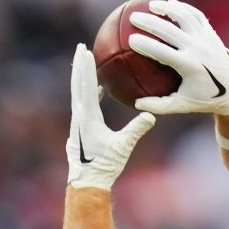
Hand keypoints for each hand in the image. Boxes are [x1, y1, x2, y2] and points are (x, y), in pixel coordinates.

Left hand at [67, 43, 156, 189]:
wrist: (87, 182)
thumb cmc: (105, 165)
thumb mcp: (123, 147)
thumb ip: (136, 130)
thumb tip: (151, 114)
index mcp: (87, 118)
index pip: (86, 87)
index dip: (86, 68)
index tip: (86, 51)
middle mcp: (79, 117)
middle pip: (77, 85)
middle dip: (79, 65)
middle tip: (80, 47)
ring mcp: (77, 122)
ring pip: (78, 93)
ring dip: (81, 77)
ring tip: (84, 62)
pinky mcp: (80, 128)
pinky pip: (84, 104)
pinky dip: (89, 93)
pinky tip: (97, 90)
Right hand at [128, 0, 228, 115]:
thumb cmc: (203, 99)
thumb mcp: (181, 106)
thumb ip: (159, 106)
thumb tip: (137, 103)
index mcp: (190, 66)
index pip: (163, 53)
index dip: (146, 45)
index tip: (130, 40)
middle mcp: (198, 49)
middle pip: (170, 31)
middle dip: (150, 22)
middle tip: (133, 18)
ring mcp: (206, 38)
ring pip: (184, 17)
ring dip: (167, 9)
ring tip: (150, 5)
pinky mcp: (211, 33)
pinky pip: (196, 15)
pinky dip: (183, 8)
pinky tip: (170, 2)